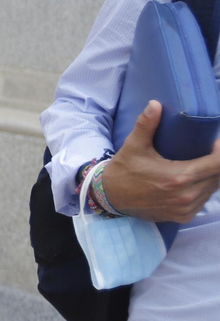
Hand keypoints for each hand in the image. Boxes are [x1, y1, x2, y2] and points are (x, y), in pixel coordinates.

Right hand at [100, 101, 219, 222]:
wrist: (110, 197)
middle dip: (215, 163)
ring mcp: (186, 209)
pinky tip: (192, 182)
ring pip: (212, 189)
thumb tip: (155, 104)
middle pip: (217, 177)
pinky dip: (202, 190)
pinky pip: (203, 201)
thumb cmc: (124, 170)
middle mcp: (186, 195)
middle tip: (205, 151)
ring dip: (210, 177)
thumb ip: (146, 125)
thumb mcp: (134, 146)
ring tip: (199, 165)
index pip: (217, 165)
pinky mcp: (183, 217)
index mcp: (179, 177)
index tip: (213, 143)